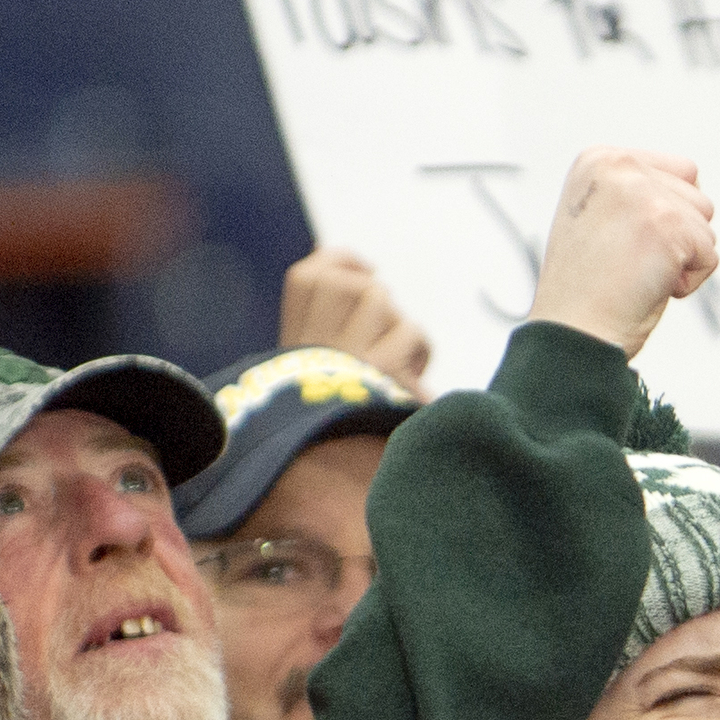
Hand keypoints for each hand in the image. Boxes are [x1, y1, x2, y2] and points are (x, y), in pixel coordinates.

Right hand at [278, 246, 431, 395]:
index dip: (339, 261)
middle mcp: (316, 350)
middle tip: (383, 316)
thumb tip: (320, 246)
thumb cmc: (347, 409)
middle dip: (367, 287)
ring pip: (376, 297)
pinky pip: (410, 330)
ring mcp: (348, 360)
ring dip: (397, 319)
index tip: (368, 268)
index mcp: (298, 348)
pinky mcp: (383, 374)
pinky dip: (421, 348)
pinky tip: (415, 375)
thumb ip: (322, 314)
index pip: (303, 281)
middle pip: (336, 282)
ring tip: (399, 351)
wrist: (365, 474)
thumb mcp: (325, 367)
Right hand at [527, 147, 716, 358]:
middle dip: (677, 236)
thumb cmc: (585, 290)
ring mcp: (642, 193)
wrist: (572, 333)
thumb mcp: (600, 216)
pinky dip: (689, 282)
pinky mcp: (667, 224)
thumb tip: (693, 184)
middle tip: (629, 263)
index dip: (665, 217)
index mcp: (598, 159)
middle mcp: (618, 165)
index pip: (679, 170)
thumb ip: (638, 191)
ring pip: (706, 224)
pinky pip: (710, 254)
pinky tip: (648, 287)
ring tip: (636, 274)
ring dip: (682, 258)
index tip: (622, 243)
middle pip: (697, 195)